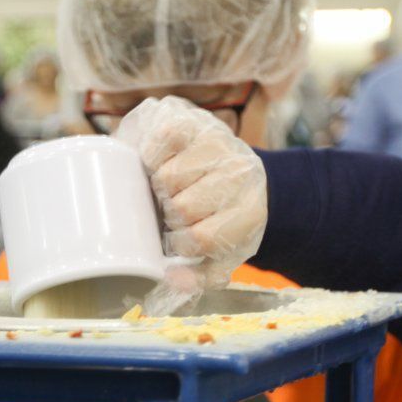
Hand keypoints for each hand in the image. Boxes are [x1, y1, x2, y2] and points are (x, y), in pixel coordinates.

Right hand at [113, 95, 266, 310]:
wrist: (247, 176)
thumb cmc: (227, 219)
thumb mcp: (224, 254)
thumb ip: (199, 274)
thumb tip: (172, 278)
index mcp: (249, 212)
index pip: (201, 238)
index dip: (179, 243)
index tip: (176, 239)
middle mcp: (239, 175)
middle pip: (181, 208)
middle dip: (169, 214)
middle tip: (171, 212)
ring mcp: (219, 145)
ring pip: (167, 177)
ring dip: (158, 186)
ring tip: (166, 190)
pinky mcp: (197, 122)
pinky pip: (162, 140)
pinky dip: (152, 154)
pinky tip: (159, 164)